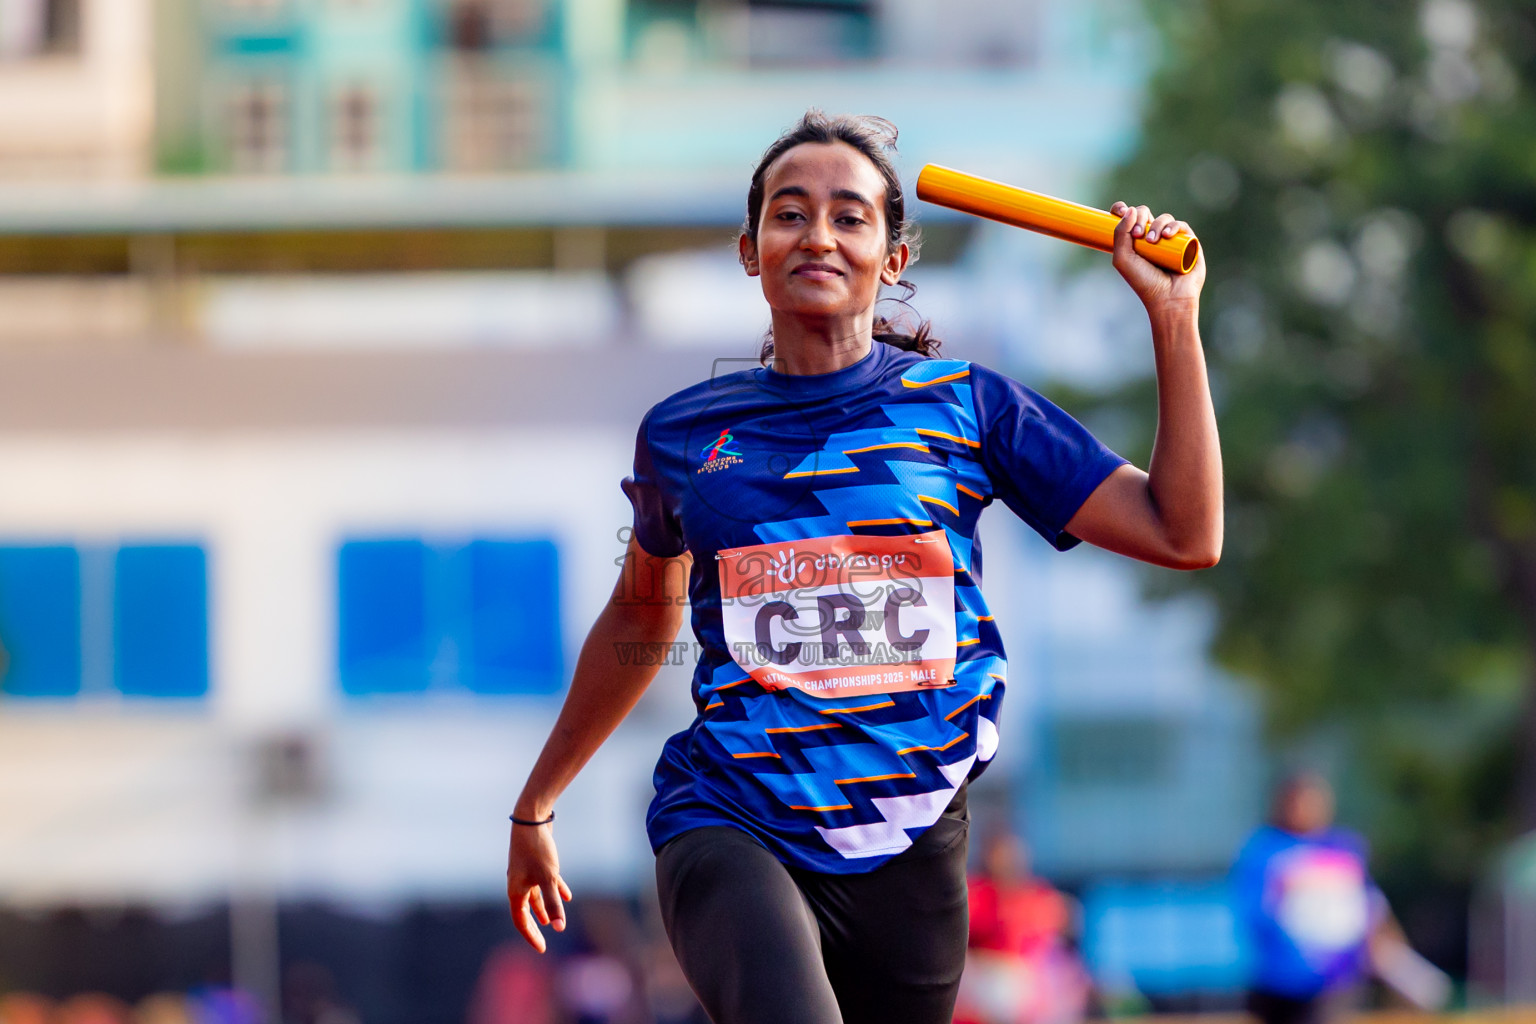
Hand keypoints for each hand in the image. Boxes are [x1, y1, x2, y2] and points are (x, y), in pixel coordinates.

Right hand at [506, 821, 572, 952]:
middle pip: (526, 911)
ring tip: (553, 921)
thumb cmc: (537, 849)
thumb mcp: (548, 878)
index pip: (521, 920)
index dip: (531, 936)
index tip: (542, 949)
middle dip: (537, 926)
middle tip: (545, 941)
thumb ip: (553, 903)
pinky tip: (567, 895)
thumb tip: (559, 928)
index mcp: (515, 891)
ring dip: (544, 908)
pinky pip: (544, 882)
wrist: (532, 819)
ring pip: (535, 896)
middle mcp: (517, 883)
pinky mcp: (535, 863)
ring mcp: (525, 873)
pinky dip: (555, 890)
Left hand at [1109, 201, 1205, 317]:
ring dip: (1157, 224)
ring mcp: (1171, 240)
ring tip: (1152, 241)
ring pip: (1164, 219)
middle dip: (1140, 218)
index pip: (1128, 218)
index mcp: (1134, 241)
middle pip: (1145, 214)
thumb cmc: (1143, 282)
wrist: (1167, 298)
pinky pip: (1182, 226)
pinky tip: (1167, 236)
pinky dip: (1174, 226)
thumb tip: (1130, 209)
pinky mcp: (1188, 243)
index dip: (1122, 210)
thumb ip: (1120, 234)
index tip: (1119, 210)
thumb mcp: (1122, 259)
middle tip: (1138, 235)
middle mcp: (1152, 238)